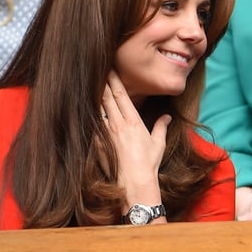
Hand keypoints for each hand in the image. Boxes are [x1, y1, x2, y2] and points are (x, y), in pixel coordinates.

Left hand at [102, 71, 168, 208]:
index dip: (115, 80)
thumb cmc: (148, 163)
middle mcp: (118, 124)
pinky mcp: (99, 144)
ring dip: (94, 97)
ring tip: (89, 86)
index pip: (122, 95)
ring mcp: (106, 134)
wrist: (134, 182)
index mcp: (133, 121)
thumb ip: (161, 127)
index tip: (111, 69)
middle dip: (103, 83)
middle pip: (107, 98)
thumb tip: (167, 117)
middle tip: (96, 70)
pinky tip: (84, 109)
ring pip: (98, 109)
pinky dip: (90, 117)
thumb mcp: (158, 143)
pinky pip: (93, 126)